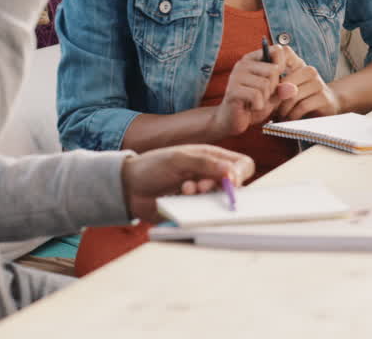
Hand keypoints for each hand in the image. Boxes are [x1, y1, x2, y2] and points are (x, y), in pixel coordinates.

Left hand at [120, 145, 254, 222]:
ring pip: (220, 201)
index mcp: (212, 157)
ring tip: (186, 189)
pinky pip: (205, 214)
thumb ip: (206, 164)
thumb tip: (232, 173)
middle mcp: (212, 176)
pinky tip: (179, 197)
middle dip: (220, 187)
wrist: (129, 188)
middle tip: (202, 186)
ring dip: (205, 196)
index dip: (241, 174)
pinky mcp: (194, 210)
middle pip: (236, 186)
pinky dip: (195, 207)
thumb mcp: (179, 158)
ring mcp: (204, 194)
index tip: (230, 181)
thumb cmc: (153, 166)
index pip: (242, 165)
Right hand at [209, 46, 294, 136]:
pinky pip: (256, 96)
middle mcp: (243, 63)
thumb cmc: (255, 103)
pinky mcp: (232, 90)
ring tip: (256, 101)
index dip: (283, 66)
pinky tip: (251, 107)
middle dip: (274, 87)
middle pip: (274, 70)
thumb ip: (284, 87)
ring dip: (265, 98)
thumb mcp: (274, 93)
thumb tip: (292, 88)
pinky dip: (258, 105)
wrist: (234, 121)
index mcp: (253, 59)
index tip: (278, 79)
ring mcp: (236, 76)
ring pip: (265, 84)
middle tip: (264, 95)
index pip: (277, 50)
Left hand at [275, 46, 342, 119]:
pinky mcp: (324, 98)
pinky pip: (302, 106)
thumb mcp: (288, 86)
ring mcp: (318, 83)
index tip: (269, 83)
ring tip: (280, 115)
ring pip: (293, 95)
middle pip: (285, 82)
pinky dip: (293, 114)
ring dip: (284, 109)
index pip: (285, 52)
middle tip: (271, 108)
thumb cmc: (301, 96)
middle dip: (276, 98)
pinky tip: (291, 118)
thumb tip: (257, 86)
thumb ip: (274, 81)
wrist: (327, 105)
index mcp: (299, 64)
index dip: (274, 64)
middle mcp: (310, 71)